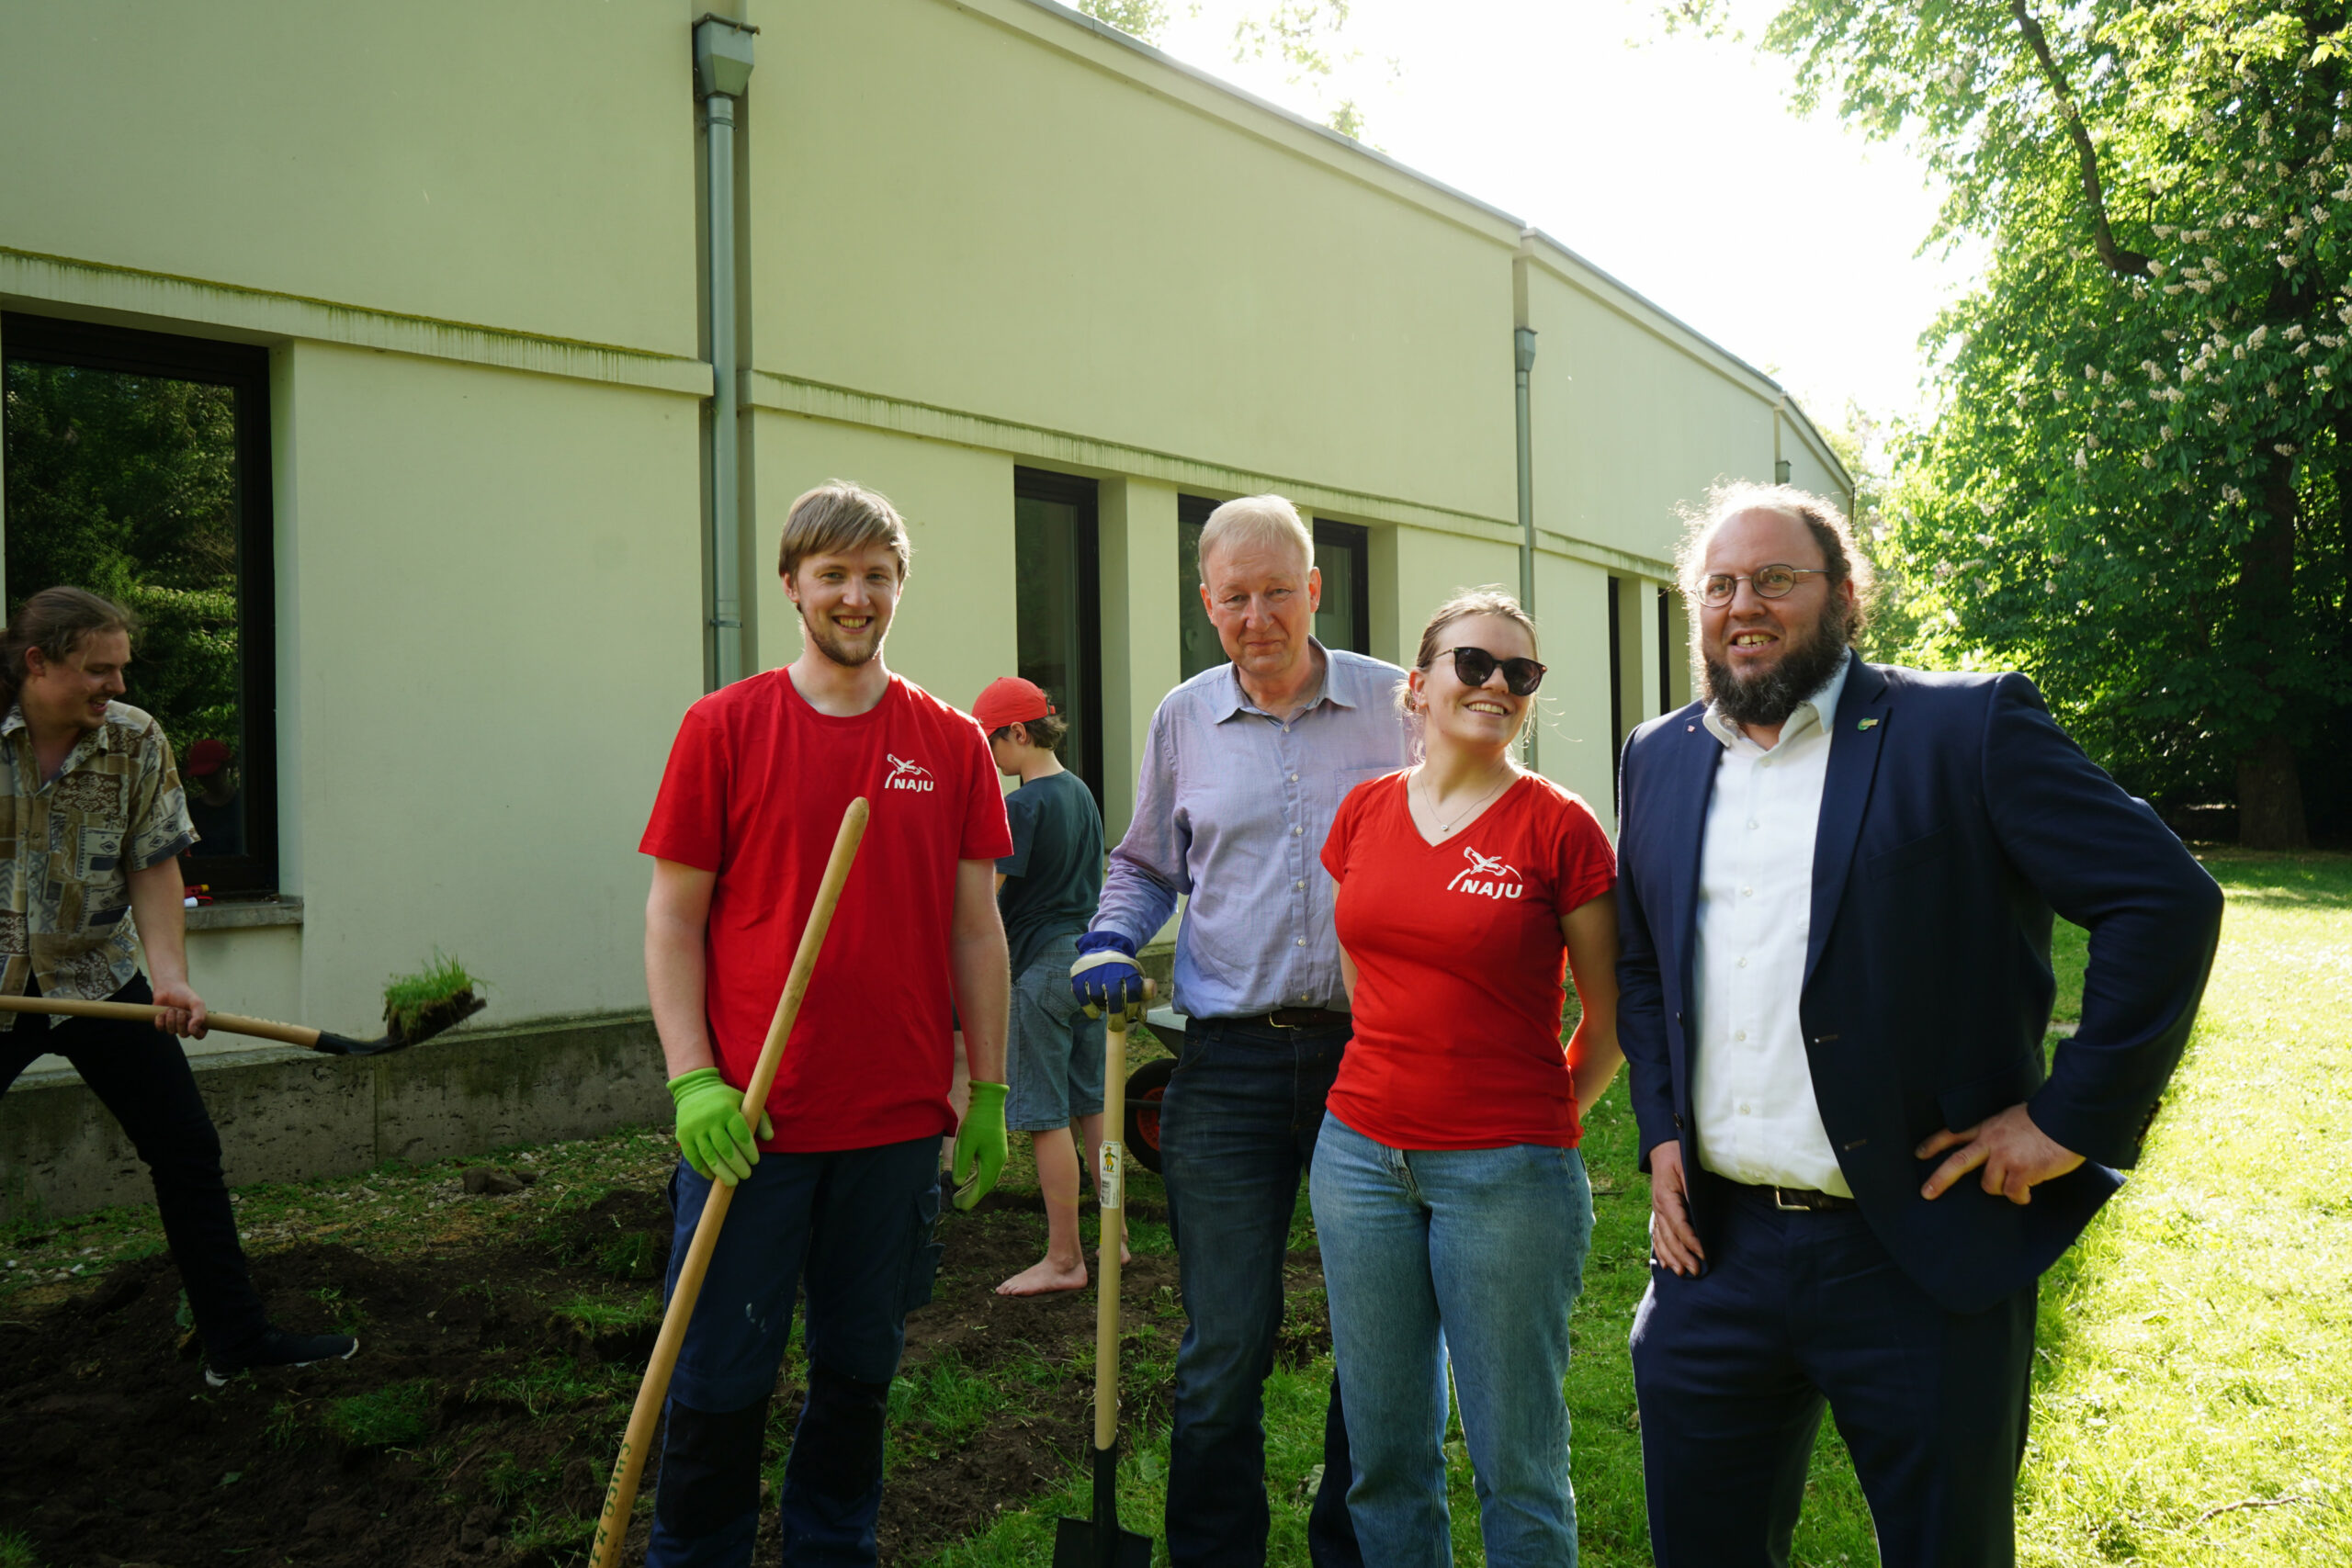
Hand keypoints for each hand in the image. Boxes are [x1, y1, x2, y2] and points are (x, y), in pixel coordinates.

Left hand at [150, 978, 208, 1038]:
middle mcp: (186, 1026)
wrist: (168, 988)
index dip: (196, 1031)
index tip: (191, 1021)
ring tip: (171, 1008)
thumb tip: (192, 1031)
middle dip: (180, 1021)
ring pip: (171, 1031)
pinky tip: (162, 1012)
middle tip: (180, 1010)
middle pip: (184, 1034)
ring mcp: (173, 1026)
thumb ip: (199, 1016)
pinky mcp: (162, 1024)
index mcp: (197, 1022)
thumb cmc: (185, 995)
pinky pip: (160, 1028)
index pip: (199, 1035)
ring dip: (170, 1018)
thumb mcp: (197, 1003)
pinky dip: (160, 1019)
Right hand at [668, 1067, 772, 1185]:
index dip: (749, 1151)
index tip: (755, 1161)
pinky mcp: (683, 1136)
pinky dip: (704, 1170)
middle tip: (746, 1175)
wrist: (694, 1089)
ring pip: (710, 1156)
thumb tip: (769, 1137)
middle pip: (726, 1149)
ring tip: (733, 1182)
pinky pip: (694, 1158)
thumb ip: (759, 1118)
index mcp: (727, 1109)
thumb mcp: (744, 1101)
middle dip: (738, 1165)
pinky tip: (713, 1177)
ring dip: (722, 1172)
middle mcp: (709, 1119)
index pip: (741, 1135)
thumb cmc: (726, 1099)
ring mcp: (695, 1129)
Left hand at [952, 1081, 1008, 1209]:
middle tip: (957, 1205)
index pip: (982, 1186)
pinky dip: (977, 1177)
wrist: (989, 1102)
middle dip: (972, 1195)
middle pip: (985, 1184)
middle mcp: (999, 1160)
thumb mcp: (966, 1143)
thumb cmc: (977, 1122)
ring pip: (986, 1177)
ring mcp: (998, 1155)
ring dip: (974, 1187)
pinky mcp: (995, 1149)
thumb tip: (958, 1182)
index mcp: (993, 1161)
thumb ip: (962, 1163)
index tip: (960, 1208)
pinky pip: (986, 1169)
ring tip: (960, 1196)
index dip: (971, 1198)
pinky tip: (969, 1181)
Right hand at [1070, 933, 1145, 1022]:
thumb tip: (1142, 1017)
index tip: (1129, 1016)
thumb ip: (1143, 995)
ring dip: (1102, 1008)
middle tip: (1117, 1027)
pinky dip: (1089, 1009)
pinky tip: (1095, 1013)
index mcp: (1129, 970)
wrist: (1101, 949)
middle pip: (1114, 998)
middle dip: (1116, 1017)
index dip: (1132, 1010)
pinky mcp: (1078, 976)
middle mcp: (1111, 969)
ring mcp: (1093, 971)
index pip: (1132, 995)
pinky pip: (1083, 998)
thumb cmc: (1122, 970)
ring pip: (1097, 998)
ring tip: (1106, 1005)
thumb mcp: (1136, 977)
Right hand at [1646, 1138, 1704, 1276]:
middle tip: (1695, 1271)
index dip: (1691, 1242)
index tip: (1703, 1255)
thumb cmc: (1677, 1157)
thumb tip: (1698, 1213)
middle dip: (1682, 1256)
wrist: (1662, 1147)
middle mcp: (1658, 1207)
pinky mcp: (1658, 1211)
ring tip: (1680, 1273)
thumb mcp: (1687, 1170)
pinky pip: (1656, 1234)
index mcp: (1665, 1198)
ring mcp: (1656, 1210)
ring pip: (1661, 1239)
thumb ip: (1692, 1192)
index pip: (1679, 1226)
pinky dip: (1660, 1250)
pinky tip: (1664, 1263)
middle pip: (1669, 1238)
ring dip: (1670, 1257)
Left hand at [1917, 1103, 2083, 1204]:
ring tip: (2017, 1184)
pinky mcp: (2023, 1171)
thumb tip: (1995, 1151)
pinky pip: (2014, 1194)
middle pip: (1957, 1163)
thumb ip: (1999, 1133)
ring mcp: (2005, 1157)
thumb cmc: (2045, 1118)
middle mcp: (1991, 1142)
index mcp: (1988, 1127)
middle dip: (1939, 1180)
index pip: (1954, 1134)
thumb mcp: (2012, 1118)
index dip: (1935, 1144)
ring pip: (1990, 1186)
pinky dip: (2020, 1197)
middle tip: (1926, 1193)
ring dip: (2002, 1189)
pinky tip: (2028, 1193)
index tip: (1919, 1153)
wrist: (2066, 1118)